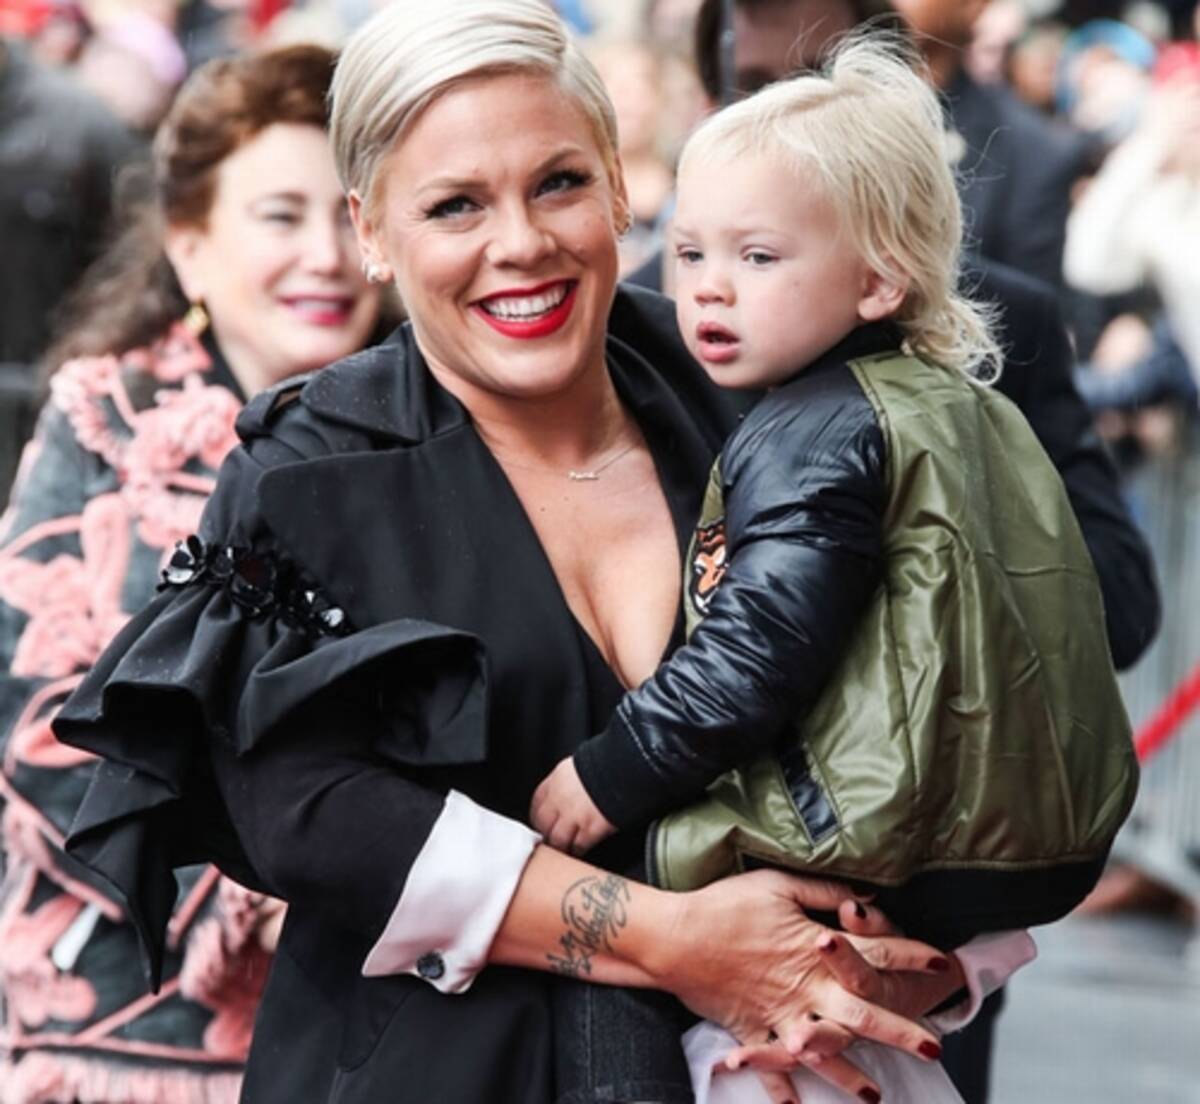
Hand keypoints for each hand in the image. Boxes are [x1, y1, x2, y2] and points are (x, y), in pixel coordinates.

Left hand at [529, 756, 615, 853]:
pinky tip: (580, 850)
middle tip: (550, 840)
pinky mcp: (590, 829)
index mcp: (556, 780)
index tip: (542, 823)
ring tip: (564, 849)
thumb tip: (565, 791)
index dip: (538, 816)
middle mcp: (560, 799)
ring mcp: (574, 816)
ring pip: (558, 840)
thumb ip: (567, 780)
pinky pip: (578, 845)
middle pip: (543, 824)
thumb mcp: (578, 766)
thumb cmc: (608, 763)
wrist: (626, 769)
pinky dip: (578, 850)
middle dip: (546, 834)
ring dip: (561, 846)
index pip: (537, 803)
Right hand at [651, 871, 949, 1101]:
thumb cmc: (725, 905)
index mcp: (816, 950)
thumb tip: (863, 898)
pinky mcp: (752, 1029)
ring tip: (875, 1094)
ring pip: (824, 1054)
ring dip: (851, 1075)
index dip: (911, 957)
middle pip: (863, 1015)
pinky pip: (771, 1067)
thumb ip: (825, 892)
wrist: (676, 938)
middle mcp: (805, 988)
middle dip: (900, 1031)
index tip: (942, 964)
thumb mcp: (778, 886)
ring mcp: (779, 1014)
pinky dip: (782, 1090)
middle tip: (932, 1047)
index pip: (875, 953)